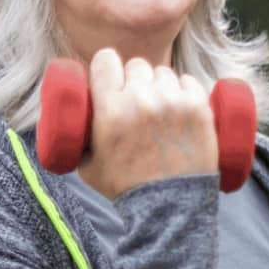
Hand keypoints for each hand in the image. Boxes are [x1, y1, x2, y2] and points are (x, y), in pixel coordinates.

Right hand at [76, 48, 218, 200]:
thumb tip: (70, 119)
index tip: (110, 75)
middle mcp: (142, 100)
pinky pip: (189, 81)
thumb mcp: (87, 163)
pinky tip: (180, 106)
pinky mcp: (199, 107)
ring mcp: (173, 101)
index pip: (106, 60)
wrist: (168, 208)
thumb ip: (78, 137)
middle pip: (136, 65)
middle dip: (134, 80)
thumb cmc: (124, 187)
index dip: (107, 65)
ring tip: (160, 108)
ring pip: (163, 73)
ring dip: (159, 85)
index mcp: (111, 109)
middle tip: (136, 100)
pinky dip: (184, 91)